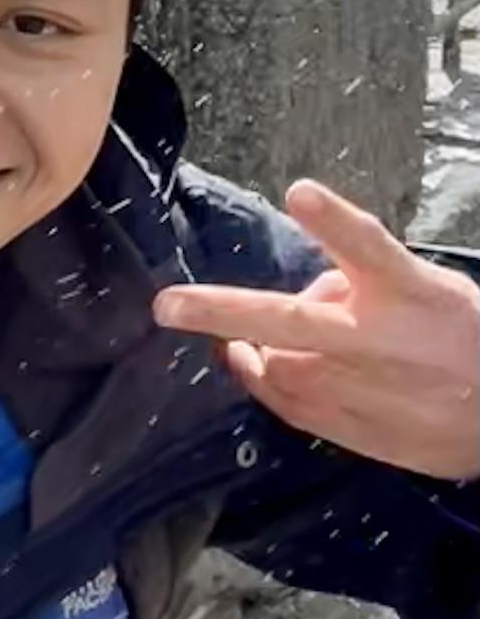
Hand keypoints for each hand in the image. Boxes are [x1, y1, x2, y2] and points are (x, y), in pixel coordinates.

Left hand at [153, 179, 479, 481]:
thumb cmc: (462, 338)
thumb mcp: (430, 288)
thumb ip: (367, 278)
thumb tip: (313, 291)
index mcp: (406, 292)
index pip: (368, 245)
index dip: (333, 219)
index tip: (299, 192)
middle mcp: (376, 339)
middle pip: (289, 320)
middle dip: (221, 311)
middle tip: (168, 306)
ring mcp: (358, 388)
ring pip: (274, 363)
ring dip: (249, 346)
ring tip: (241, 338)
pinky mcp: (349, 426)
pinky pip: (284, 400)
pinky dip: (262, 379)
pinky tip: (252, 362)